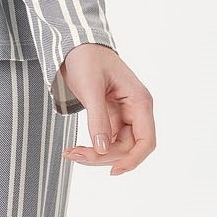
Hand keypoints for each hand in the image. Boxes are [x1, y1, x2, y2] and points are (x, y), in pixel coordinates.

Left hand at [57, 45, 154, 174]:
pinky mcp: (112, 116)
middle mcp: (136, 110)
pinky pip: (107, 140)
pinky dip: (92, 147)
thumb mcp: (90, 87)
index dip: (133, 159)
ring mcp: (124, 114)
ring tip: (70, 153)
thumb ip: (98, 118)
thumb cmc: (86, 58)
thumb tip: (103, 148)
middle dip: (104, 156)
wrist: (76, 45)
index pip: (146, 140)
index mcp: (139, 101)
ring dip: (96, 155)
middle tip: (74, 154)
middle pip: (129, 147)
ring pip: (117, 147)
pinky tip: (74, 149)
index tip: (113, 171)